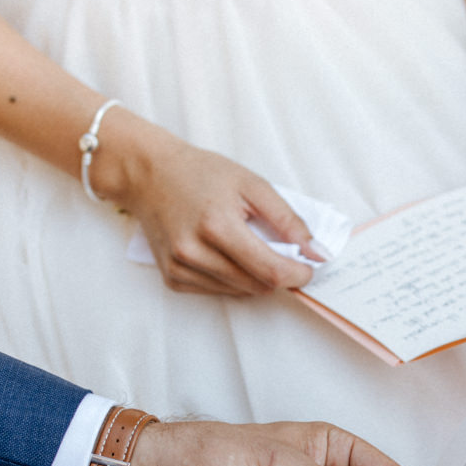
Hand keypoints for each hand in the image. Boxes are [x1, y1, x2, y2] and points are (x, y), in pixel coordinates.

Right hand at [92, 109, 321, 296]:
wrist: (149, 174)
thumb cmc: (201, 174)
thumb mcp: (252, 184)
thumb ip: (289, 219)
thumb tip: (317, 251)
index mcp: (217, 226)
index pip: (270, 271)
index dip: (297, 275)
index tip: (309, 267)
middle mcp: (194, 252)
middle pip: (257, 286)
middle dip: (278, 274)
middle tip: (280, 250)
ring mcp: (180, 268)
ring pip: (240, 292)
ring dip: (254, 276)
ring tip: (246, 244)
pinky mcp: (172, 278)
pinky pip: (217, 291)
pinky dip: (231, 278)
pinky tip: (223, 253)